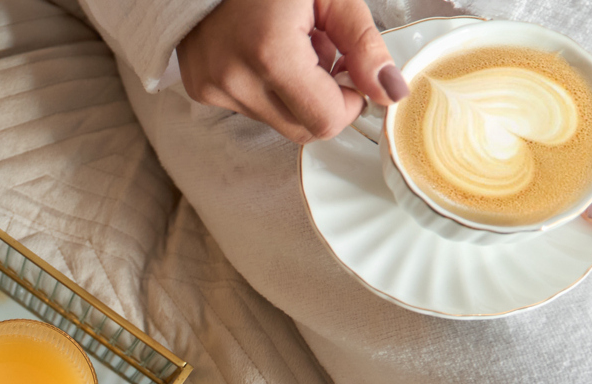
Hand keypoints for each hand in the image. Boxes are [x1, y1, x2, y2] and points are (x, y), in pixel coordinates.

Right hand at [176, 0, 407, 143]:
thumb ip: (363, 45)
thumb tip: (391, 92)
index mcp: (271, 53)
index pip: (325, 121)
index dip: (349, 102)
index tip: (350, 73)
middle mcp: (236, 79)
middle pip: (302, 130)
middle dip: (323, 101)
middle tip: (323, 56)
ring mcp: (213, 88)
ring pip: (277, 121)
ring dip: (295, 94)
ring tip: (288, 46)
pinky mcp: (200, 89)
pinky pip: (250, 109)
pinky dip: (266, 87)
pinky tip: (263, 53)